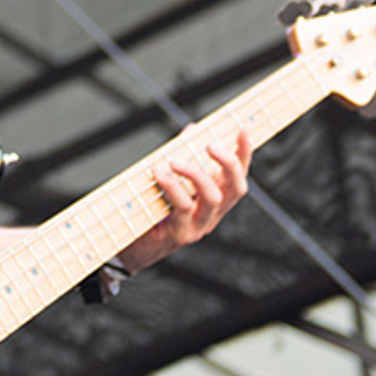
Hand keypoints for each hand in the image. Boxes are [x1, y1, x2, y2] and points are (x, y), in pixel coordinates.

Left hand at [118, 128, 252, 273]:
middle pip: (236, 188)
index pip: (238, 175)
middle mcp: (213, 214)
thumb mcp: (171, 180)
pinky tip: (158, 173)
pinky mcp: (182, 233)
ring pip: (213, 197)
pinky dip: (172, 186)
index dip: (244, 153)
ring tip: (175, 161)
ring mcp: (200, 226)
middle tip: (211, 145)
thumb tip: (193, 129)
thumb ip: (184, 155)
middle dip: (228, 163)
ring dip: (196, 174)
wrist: (131, 246)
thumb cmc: (151, 210)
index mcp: (216, 200)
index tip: (242, 129)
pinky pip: (184, 206)